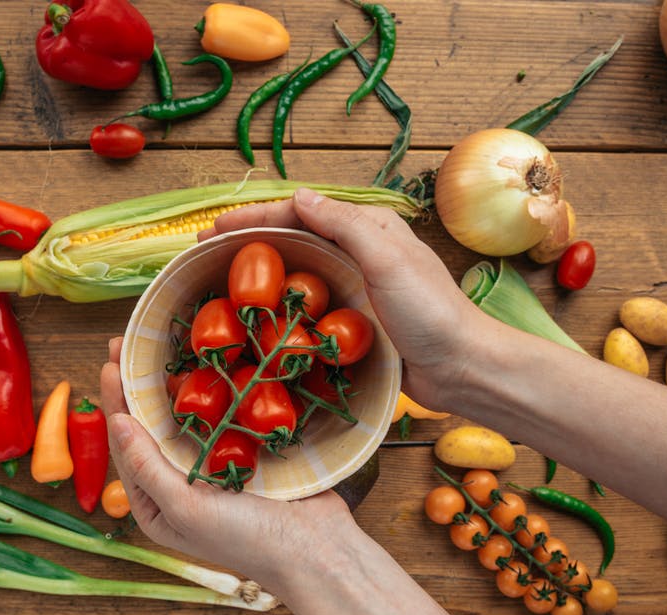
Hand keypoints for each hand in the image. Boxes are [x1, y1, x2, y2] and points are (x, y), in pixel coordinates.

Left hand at [98, 337, 353, 587]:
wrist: (316, 550)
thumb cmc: (245, 539)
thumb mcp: (186, 508)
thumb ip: (148, 467)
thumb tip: (115, 422)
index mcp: (156, 506)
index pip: (127, 447)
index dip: (116, 403)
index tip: (109, 363)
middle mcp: (179, 485)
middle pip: (150, 427)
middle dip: (136, 386)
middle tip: (124, 344)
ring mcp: (213, 466)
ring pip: (185, 418)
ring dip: (171, 383)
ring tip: (157, 347)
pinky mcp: (245, 452)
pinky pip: (221, 416)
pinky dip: (212, 391)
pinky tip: (205, 365)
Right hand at [200, 187, 490, 410]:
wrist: (460, 367)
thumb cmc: (429, 310)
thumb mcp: (387, 257)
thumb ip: (344, 224)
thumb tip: (298, 196)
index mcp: (367, 228)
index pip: (300, 212)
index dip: (255, 217)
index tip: (215, 228)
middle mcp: (358, 253)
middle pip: (292, 239)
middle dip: (248, 242)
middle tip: (206, 253)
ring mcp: (354, 288)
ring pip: (296, 272)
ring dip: (259, 273)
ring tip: (220, 283)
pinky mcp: (351, 322)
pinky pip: (305, 307)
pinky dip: (278, 307)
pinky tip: (255, 319)